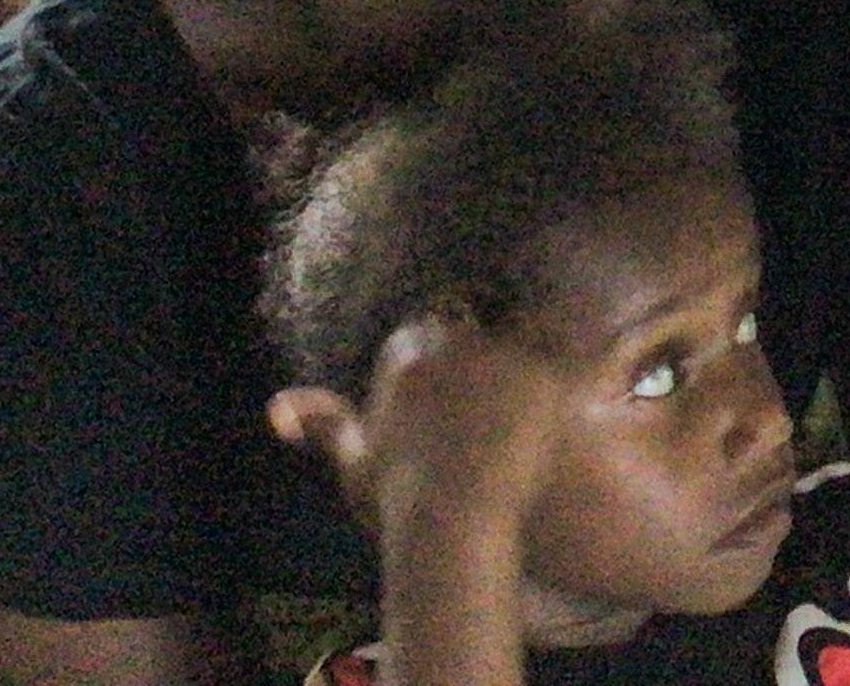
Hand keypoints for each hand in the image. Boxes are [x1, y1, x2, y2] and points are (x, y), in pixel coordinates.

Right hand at [267, 312, 572, 549]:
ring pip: (530, 325)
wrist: (452, 531)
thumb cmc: (403, 503)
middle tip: (507, 403)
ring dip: (536, 348)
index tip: (470, 399)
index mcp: (407, 350)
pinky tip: (568, 390)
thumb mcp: (359, 461)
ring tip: (534, 396)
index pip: (444, 324)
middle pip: (488, 318)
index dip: (462, 358)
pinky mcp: (543, 367)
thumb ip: (325, 424)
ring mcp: (500, 350)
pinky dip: (573, 361)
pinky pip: (568, 346)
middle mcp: (452, 338)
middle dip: (499, 347)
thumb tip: (275, 407)